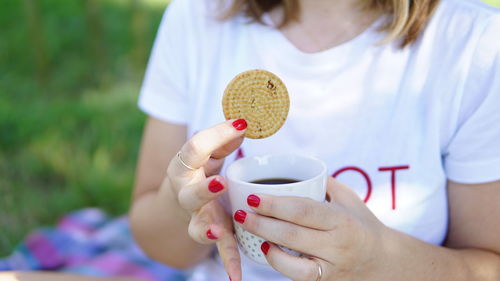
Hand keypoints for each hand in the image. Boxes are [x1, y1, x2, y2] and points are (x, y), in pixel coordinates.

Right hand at [165, 119, 247, 279]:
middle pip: (190, 193)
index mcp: (182, 167)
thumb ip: (221, 141)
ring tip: (215, 233)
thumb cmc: (197, 171)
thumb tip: (242, 127)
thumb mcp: (206, 153)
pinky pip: (220, 250)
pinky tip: (237, 277)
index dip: (216, 135)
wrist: (176, 202)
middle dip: (203, 190)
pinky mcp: (210, 233)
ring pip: (198, 226)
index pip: (194, 149)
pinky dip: (229, 263)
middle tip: (218, 183)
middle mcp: (184, 194)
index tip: (241, 124)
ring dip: (206, 230)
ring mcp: (196, 217)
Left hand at [234, 177, 387, 280]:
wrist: (383, 262)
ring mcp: (330, 266)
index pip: (303, 210)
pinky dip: (278, 263)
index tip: (253, 196)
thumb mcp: (349, 199)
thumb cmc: (362, 225)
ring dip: (266, 242)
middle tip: (240, 212)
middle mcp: (337, 245)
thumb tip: (294, 166)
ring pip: (292, 258)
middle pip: (292, 233)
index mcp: (342, 220)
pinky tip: (266, 249)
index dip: (275, 204)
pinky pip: (297, 275)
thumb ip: (324, 182)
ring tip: (247, 227)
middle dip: (261, 222)